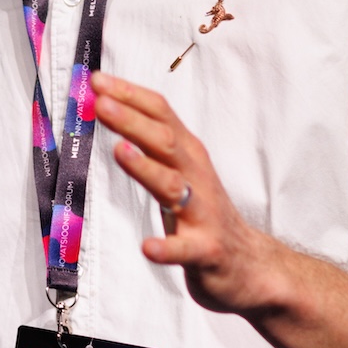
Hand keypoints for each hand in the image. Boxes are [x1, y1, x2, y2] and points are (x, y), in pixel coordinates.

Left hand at [91, 72, 347, 347]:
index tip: (96, 79)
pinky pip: (184, 250)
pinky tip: (147, 247)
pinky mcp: (206, 251)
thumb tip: (109, 109)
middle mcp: (196, 178)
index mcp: (188, 157)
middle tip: (100, 102)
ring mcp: (202, 214)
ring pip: (172, 186)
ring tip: (120, 152)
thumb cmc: (206, 216)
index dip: (130, 96)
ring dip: (146, 168)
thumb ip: (150, 146)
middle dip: (132, 121)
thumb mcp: (181, 172)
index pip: (161, 115)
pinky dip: (166, 248)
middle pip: (165, 141)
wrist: (251, 267)